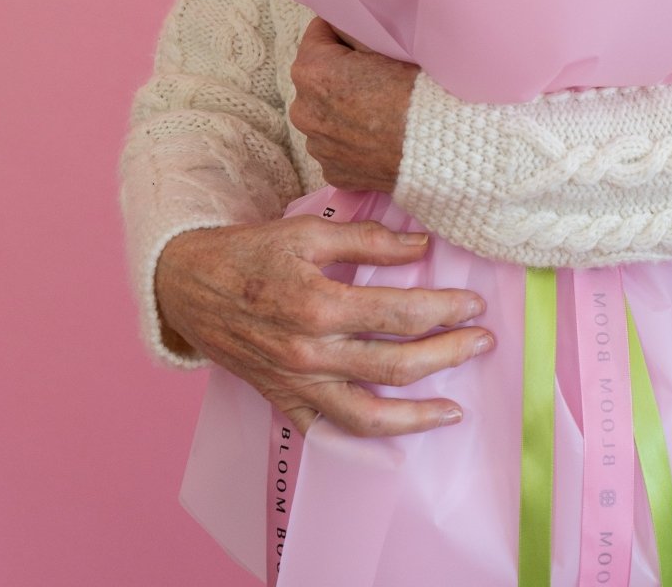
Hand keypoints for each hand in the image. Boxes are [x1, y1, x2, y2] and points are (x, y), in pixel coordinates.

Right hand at [155, 216, 492, 435]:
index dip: (446, 308)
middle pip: (398, 365)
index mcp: (320, 306)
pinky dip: (366, 437)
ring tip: (455, 411)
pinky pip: (330, 431)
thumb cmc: (251, 253)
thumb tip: (423, 246)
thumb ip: (370, 241)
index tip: (475, 303)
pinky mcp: (284, 401)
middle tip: (483, 341)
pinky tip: (397, 432)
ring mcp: (298, 385)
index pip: (402, 313)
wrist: (188, 286)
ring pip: (369, 415)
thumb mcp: (309, 233)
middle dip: (450, 354)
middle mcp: (312, 353)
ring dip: (419, 415)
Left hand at [289, 17, 418, 191]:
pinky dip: (352, 141)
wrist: (441, 145)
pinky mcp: (333, 171)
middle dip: (339, 75)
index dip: (342, 34)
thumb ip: (356, 34)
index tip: (361, 39)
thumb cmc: (416, 91)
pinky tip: (378, 138)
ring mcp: (317, 145)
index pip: (318, 35)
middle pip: (317, 80)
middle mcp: (303, 110)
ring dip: (342, 110)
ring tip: (378, 112)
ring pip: (325, 116)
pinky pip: (337, 147)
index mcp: (312, 71)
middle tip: (375, 78)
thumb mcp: (386, 47)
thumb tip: (346, 27)